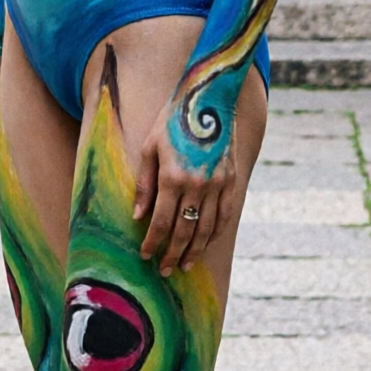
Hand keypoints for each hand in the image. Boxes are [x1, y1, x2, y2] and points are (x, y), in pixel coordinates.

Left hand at [133, 104, 234, 275]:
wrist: (208, 100)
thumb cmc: (172, 121)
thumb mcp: (149, 148)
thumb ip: (145, 184)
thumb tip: (138, 216)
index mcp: (173, 177)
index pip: (161, 221)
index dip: (153, 242)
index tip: (146, 255)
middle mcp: (197, 184)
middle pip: (184, 230)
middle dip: (172, 253)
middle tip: (165, 270)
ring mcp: (217, 184)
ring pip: (207, 228)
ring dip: (195, 250)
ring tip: (185, 264)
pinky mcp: (231, 180)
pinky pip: (224, 215)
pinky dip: (215, 233)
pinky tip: (206, 243)